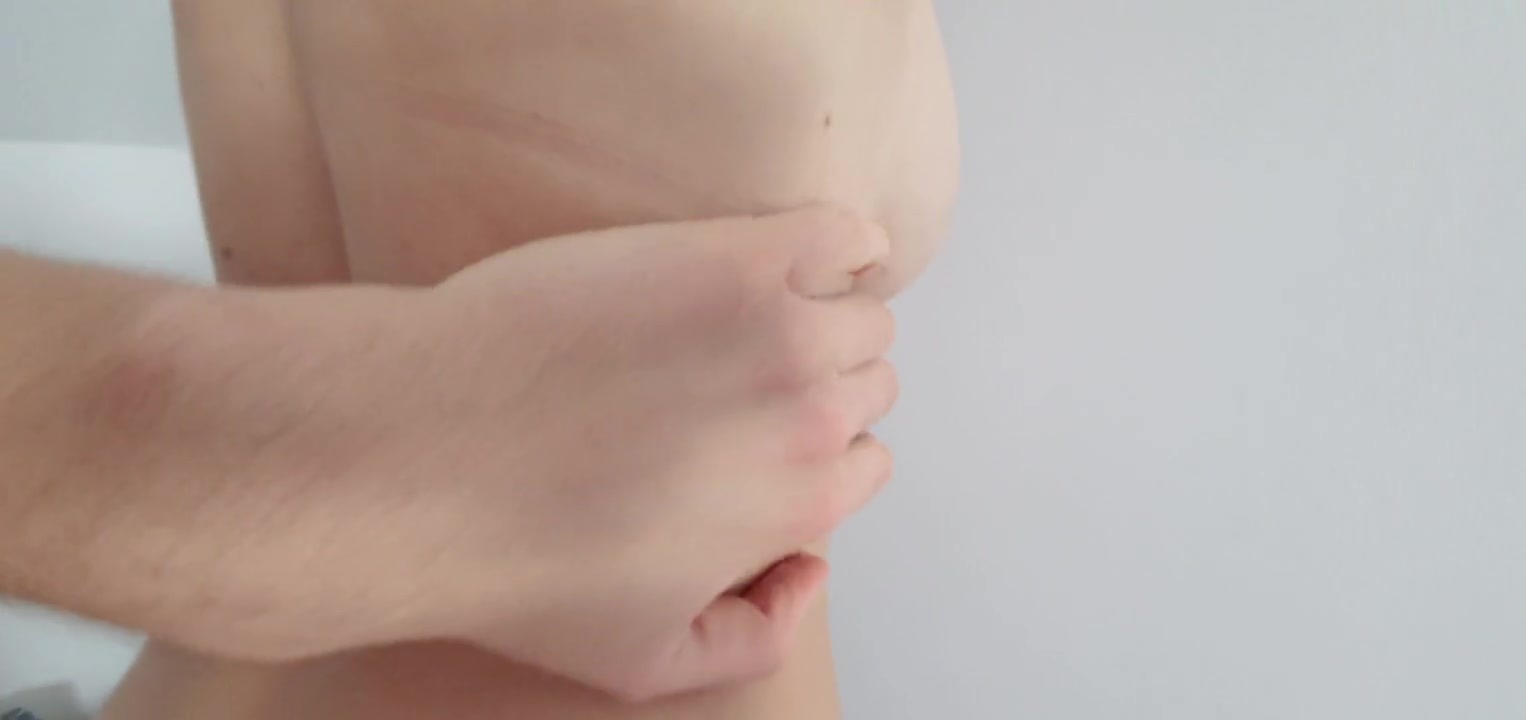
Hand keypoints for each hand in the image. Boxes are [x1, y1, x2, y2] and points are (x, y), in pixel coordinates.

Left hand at [150, 207, 897, 701]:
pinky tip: (817, 251)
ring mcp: (776, 326)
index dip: (815, 451)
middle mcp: (808, 415)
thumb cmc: (513, 551)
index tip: (768, 430)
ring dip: (833, 314)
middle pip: (865, 383)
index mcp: (797, 504)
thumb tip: (809, 573)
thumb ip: (753, 639)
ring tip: (768, 314)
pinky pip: (840, 234)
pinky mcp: (729, 256)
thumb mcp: (641, 661)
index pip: (862, 464)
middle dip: (824, 384)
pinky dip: (848, 242)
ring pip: (861, 312)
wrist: (424, 450)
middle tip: (752, 374)